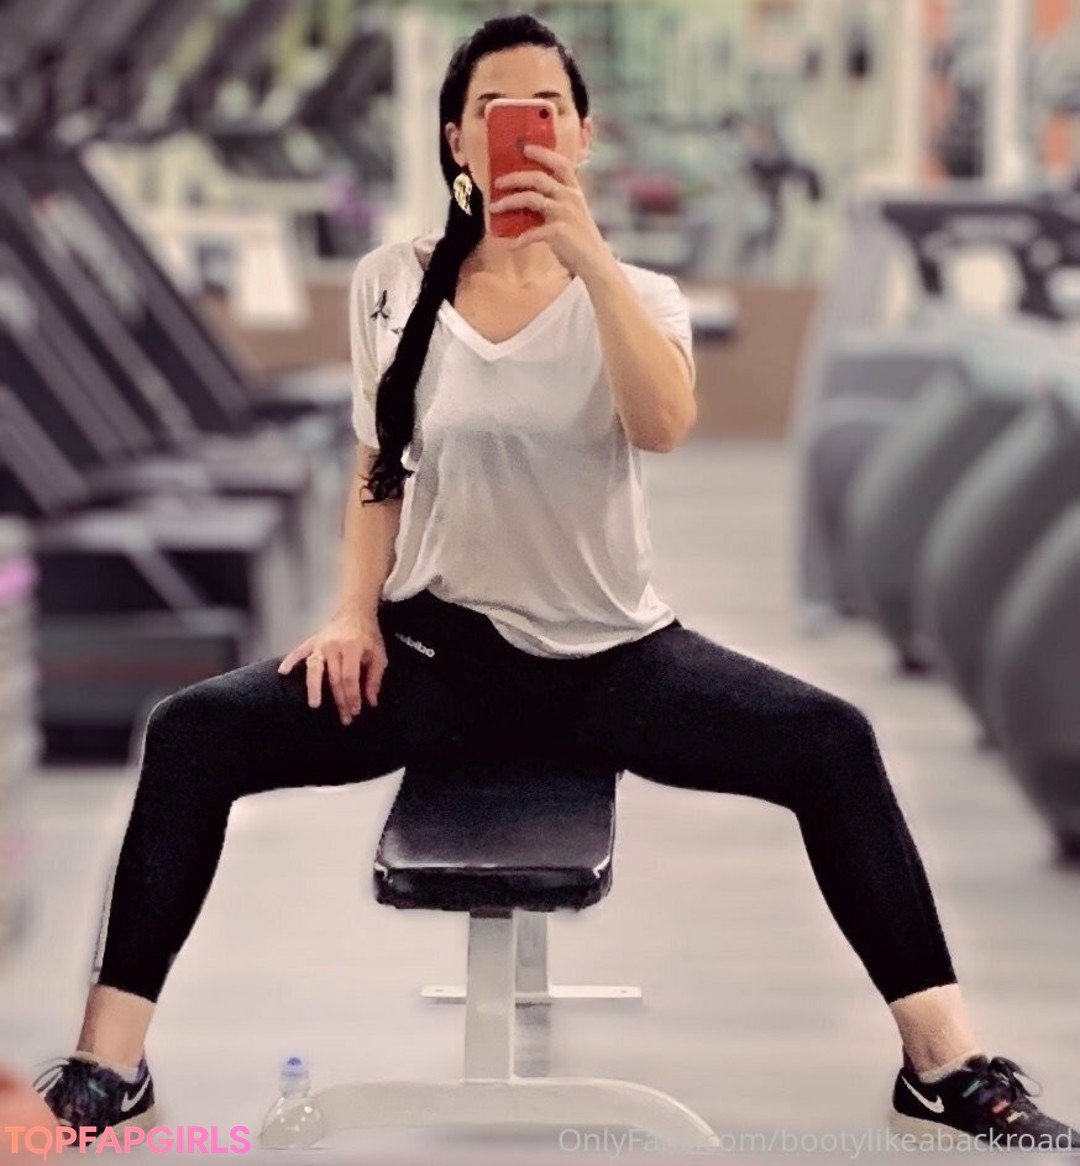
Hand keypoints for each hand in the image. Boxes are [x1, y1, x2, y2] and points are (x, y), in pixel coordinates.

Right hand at [278, 610, 387, 725]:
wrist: (355, 613)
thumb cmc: (368, 637)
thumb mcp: (379, 655)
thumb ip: (375, 678)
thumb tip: (371, 702)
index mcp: (352, 648)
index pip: (350, 677)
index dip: (352, 696)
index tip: (355, 711)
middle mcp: (334, 646)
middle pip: (334, 678)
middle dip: (340, 700)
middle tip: (344, 718)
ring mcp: (320, 644)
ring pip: (314, 668)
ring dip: (314, 687)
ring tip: (314, 704)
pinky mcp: (311, 642)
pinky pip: (298, 651)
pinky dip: (289, 660)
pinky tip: (283, 672)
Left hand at [487, 144, 617, 282]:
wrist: (595, 263)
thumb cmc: (582, 240)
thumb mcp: (574, 214)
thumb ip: (558, 203)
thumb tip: (530, 199)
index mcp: (574, 191)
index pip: (560, 164)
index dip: (542, 153)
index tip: (525, 148)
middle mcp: (570, 198)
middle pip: (538, 178)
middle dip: (514, 178)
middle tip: (498, 182)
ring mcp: (563, 214)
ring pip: (530, 199)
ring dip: (508, 202)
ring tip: (493, 208)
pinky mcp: (557, 232)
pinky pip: (530, 233)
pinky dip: (518, 240)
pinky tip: (509, 246)